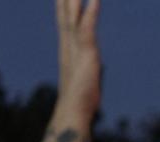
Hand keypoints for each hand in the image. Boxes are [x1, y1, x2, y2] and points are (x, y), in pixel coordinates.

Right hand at [56, 0, 101, 119]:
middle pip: (66, 18)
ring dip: (74, 2)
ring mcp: (76, 50)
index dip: (64, 11)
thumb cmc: (80, 102)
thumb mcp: (86, 81)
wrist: (74, 112)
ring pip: (74, 19)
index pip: (66, 27)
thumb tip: (95, 70)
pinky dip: (91, 14)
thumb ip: (89, 71)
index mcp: (68, 53)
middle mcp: (69, 48)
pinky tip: (95, 0)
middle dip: (65, 2)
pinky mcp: (86, 54)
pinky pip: (88, 29)